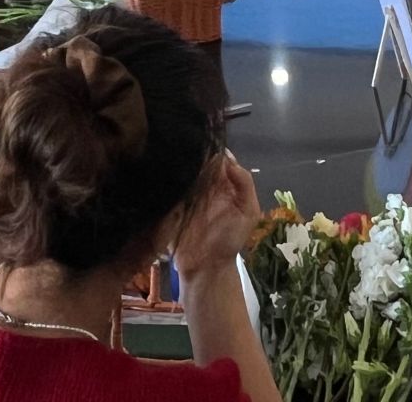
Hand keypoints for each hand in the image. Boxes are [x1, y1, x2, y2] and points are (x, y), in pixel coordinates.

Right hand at [173, 153, 260, 279]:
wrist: (207, 268)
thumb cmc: (230, 240)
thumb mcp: (248, 212)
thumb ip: (244, 184)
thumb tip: (228, 158)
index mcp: (222, 182)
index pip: (216, 157)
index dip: (211, 149)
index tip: (204, 144)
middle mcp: (202, 184)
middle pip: (196, 160)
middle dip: (192, 153)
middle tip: (185, 147)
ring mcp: (184, 193)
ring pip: (179, 170)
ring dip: (177, 164)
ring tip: (174, 158)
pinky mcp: (169, 204)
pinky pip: (165, 186)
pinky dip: (163, 179)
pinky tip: (163, 173)